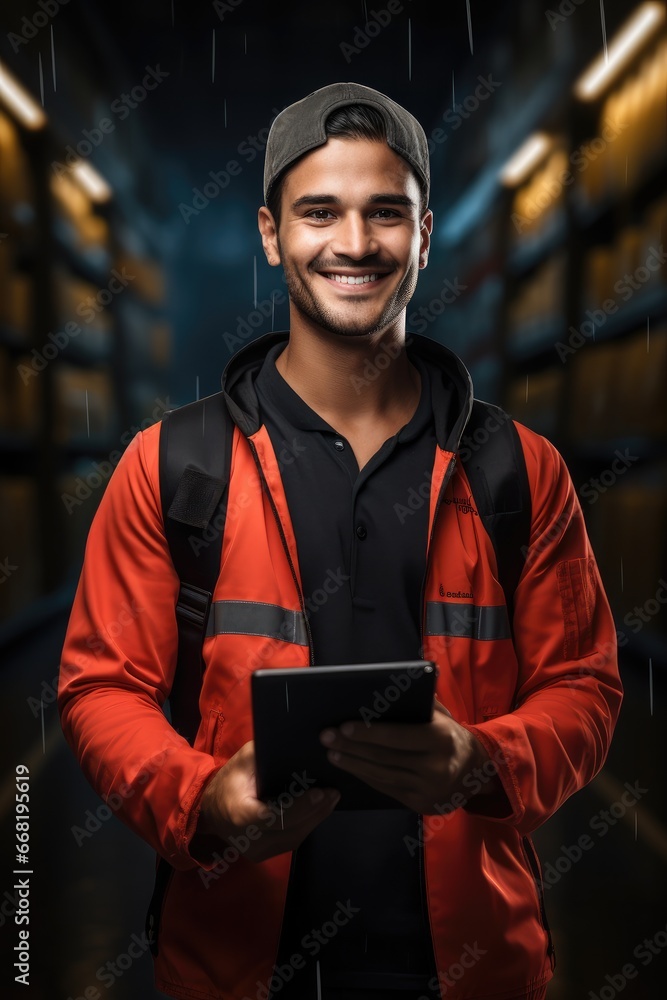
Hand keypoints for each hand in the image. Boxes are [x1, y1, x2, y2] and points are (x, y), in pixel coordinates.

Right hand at [195, 741, 339, 862]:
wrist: (209, 810)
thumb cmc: (228, 781)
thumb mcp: (243, 760)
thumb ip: (266, 755)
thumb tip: (297, 745)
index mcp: (241, 816)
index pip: (274, 817)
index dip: (299, 807)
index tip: (319, 792)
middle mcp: (249, 840)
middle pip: (290, 830)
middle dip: (315, 811)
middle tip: (333, 793)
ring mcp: (257, 851)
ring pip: (294, 838)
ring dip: (315, 819)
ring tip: (331, 799)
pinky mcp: (264, 854)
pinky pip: (290, 841)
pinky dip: (306, 825)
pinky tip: (318, 810)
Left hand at [319, 697, 499, 813]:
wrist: (475, 773)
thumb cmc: (450, 735)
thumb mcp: (443, 715)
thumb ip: (421, 701)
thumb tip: (396, 681)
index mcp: (441, 739)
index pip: (397, 736)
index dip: (368, 732)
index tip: (343, 727)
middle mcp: (436, 767)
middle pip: (384, 757)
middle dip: (351, 747)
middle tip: (326, 737)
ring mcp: (428, 790)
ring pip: (382, 775)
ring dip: (353, 763)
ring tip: (332, 753)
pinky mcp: (420, 804)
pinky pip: (386, 788)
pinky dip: (366, 776)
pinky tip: (350, 766)